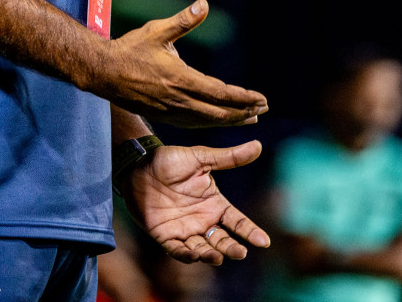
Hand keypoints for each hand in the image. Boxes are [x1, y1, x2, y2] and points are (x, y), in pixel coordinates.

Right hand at [94, 0, 267, 126]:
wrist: (103, 72)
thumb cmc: (130, 49)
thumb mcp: (157, 31)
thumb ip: (184, 20)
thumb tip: (204, 3)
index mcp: (181, 79)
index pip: (221, 93)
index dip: (243, 97)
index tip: (261, 98)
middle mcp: (179, 100)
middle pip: (219, 112)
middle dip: (243, 111)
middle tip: (263, 109)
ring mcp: (171, 111)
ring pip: (208, 122)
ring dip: (231, 120)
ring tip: (249, 117)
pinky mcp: (163, 115)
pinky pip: (194, 124)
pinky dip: (212, 123)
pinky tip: (218, 120)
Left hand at [124, 140, 268, 264]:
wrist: (137, 165)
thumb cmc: (169, 161)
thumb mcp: (200, 158)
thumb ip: (227, 157)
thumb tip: (258, 145)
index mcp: (214, 204)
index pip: (237, 221)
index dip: (250, 232)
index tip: (264, 242)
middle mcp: (203, 220)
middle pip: (222, 240)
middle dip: (232, 248)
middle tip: (240, 253)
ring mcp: (185, 230)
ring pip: (202, 248)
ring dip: (210, 254)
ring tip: (217, 257)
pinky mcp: (165, 236)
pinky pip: (177, 250)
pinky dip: (186, 255)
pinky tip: (194, 255)